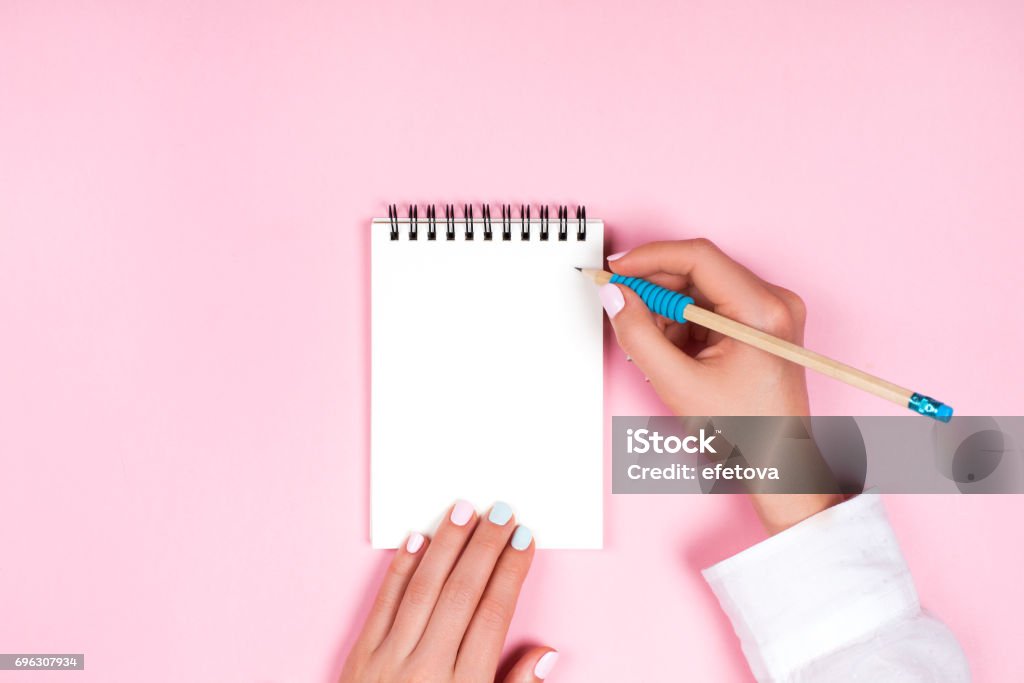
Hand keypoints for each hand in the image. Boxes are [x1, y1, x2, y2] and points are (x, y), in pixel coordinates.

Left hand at [340, 501, 557, 681]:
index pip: (494, 615)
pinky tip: (418, 538)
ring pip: (424, 588)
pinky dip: (400, 568)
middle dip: (486, 547)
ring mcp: (389, 660)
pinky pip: (383, 602)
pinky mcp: (359, 656)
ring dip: (447, 544)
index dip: (512, 572)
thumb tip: (546, 653)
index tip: (525, 540)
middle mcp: (427, 669)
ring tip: (464, 509)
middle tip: (502, 511)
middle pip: (463, 593)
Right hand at [600, 239, 809, 416]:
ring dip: (667, 313)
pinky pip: (710, 307)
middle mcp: (773, 302)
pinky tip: (674, 354)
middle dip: (656, 292)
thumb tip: (615, 296)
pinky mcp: (760, 324)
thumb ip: (639, 335)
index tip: (616, 270)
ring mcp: (769, 312)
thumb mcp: (679, 384)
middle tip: (623, 311)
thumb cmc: (747, 433)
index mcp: (762, 311)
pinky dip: (683, 324)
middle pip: (698, 271)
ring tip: (656, 352)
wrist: (777, 465)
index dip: (649, 258)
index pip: (698, 257)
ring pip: (700, 290)